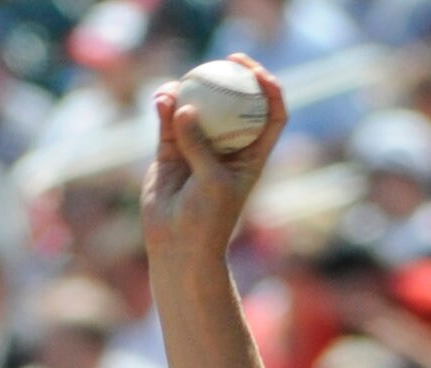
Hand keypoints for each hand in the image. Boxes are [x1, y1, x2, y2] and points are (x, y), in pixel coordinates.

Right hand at [137, 57, 287, 271]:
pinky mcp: (171, 151)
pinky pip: (169, 121)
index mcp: (252, 155)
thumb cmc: (207, 220)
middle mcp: (227, 147)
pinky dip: (165, 107)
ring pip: (197, 108)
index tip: (256, 72)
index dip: (269, 89)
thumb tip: (185, 104)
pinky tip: (161, 99)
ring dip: (189, 91)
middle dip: (230, 77)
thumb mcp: (212, 182)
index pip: (270, 116)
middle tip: (221, 59)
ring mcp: (198, 147)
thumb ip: (199, 144)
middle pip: (235, 103)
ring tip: (177, 87)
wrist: (179, 245)